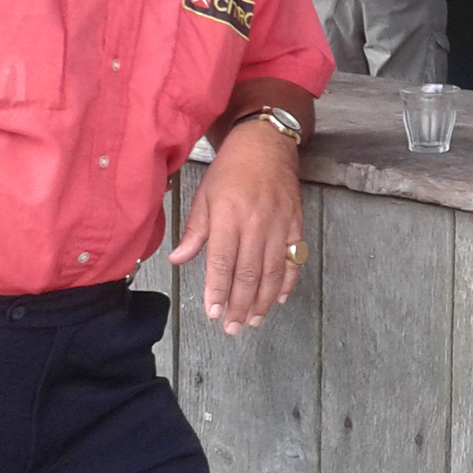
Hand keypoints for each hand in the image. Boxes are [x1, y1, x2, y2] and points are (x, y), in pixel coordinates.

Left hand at [167, 120, 302, 333]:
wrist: (266, 144)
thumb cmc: (230, 169)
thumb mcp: (204, 195)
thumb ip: (194, 231)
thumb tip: (177, 260)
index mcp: (228, 216)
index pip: (222, 262)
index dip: (218, 291)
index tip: (213, 313)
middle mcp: (255, 223)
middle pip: (248, 273)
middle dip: (240, 305)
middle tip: (232, 328)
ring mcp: (279, 225)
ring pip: (272, 272)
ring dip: (262, 301)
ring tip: (253, 320)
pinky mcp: (295, 224)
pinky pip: (294, 259)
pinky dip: (287, 282)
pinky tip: (278, 299)